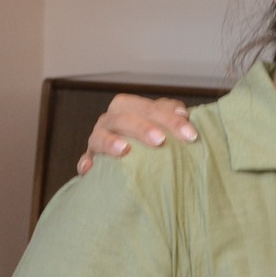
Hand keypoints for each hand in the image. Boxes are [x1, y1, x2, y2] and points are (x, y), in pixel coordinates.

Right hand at [76, 94, 196, 174]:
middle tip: (161, 140)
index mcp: (130, 107)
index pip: (150, 108)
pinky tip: (90, 169)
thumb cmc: (152, 139)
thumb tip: (183, 115)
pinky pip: (85, 160)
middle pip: (124, 118)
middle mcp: (111, 120)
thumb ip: (172, 116)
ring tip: (124, 149)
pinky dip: (86, 162)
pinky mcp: (89, 158)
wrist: (129, 160)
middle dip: (143, 128)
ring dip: (110, 141)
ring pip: (100, 136)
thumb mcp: (163, 125)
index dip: (170, 119)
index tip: (190, 134)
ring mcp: (97, 138)